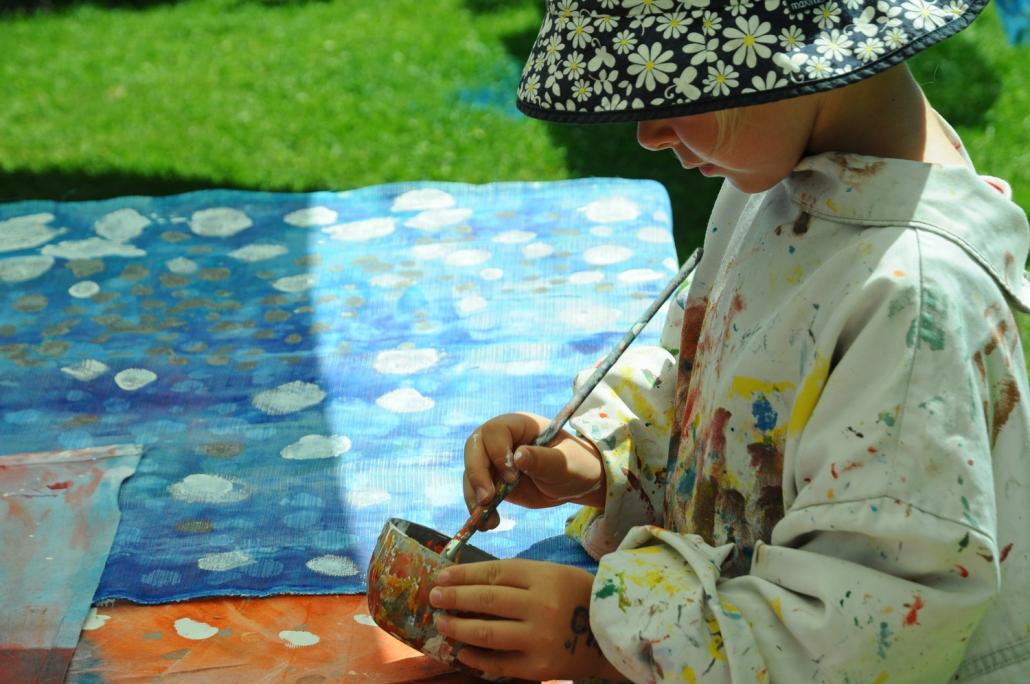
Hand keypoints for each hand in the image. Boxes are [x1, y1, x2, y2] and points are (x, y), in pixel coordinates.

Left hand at [429, 559, 625, 681]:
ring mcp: (538, 639)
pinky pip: (498, 663)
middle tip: (434, 597)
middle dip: (454, 597)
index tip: (442, 576)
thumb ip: (515, 577)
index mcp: (543, 577)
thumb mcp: (551, 574)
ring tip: (442, 622)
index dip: (463, 574)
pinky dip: (476, 658)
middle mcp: (540, 606)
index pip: (493, 573)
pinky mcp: (539, 667)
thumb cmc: (576, 596)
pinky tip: (462, 651)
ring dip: (457, 627)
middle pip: (485, 599)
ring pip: (486, 632)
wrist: (611, 633)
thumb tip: (469, 580)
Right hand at [463, 413, 604, 529]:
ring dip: (474, 497)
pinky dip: (479, 509)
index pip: (495, 431)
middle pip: (474, 449)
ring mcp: (494, 461)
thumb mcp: (565, 463)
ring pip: (471, 473)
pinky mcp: (492, 481)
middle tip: (486, 499)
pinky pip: (477, 492)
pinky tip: (489, 523)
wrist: (576, 483)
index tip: (512, 477)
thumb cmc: (575, 464)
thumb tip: (518, 456)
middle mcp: (501, 440)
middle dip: (476, 474)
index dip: (497, 453)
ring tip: (486, 520)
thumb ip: (543, 459)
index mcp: (519, 425)